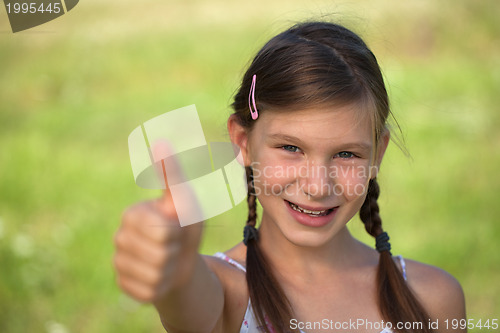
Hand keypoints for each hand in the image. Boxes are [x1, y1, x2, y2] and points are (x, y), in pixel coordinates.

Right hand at [113, 141, 202, 302]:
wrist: (182, 260)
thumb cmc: (184, 225)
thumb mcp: (184, 200)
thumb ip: (172, 174)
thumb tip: (161, 141)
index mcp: (132, 214)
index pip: (162, 231)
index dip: (177, 233)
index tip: (175, 227)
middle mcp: (120, 237)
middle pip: (160, 254)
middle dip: (176, 252)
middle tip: (174, 246)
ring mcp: (119, 262)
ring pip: (155, 275)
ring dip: (171, 270)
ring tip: (169, 260)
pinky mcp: (123, 285)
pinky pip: (148, 291)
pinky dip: (163, 287)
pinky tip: (160, 277)